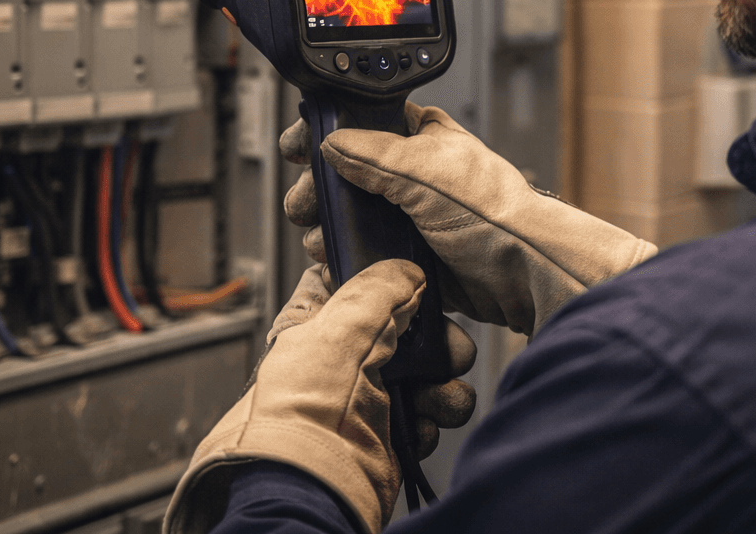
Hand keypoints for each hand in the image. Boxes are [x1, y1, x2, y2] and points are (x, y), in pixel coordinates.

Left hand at [166, 261, 476, 533]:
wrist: (313, 484)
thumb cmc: (305, 407)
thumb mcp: (344, 326)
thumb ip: (382, 289)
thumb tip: (408, 272)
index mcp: (317, 321)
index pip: (359, 283)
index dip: (392, 280)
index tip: (420, 282)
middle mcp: (342, 356)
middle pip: (406, 329)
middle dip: (436, 342)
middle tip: (449, 351)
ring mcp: (366, 396)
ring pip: (426, 372)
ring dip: (442, 385)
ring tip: (438, 398)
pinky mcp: (389, 432)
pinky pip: (428, 414)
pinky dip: (432, 420)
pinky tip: (419, 427)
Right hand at [281, 102, 656, 336]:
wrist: (525, 274)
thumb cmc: (495, 213)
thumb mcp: (424, 171)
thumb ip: (372, 153)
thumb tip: (332, 141)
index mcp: (423, 136)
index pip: (362, 122)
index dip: (327, 133)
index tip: (298, 149)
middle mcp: (417, 172)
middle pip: (347, 173)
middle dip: (320, 190)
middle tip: (308, 203)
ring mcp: (415, 215)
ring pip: (354, 216)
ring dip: (330, 228)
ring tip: (323, 237)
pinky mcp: (415, 255)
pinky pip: (369, 251)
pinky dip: (349, 257)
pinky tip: (338, 262)